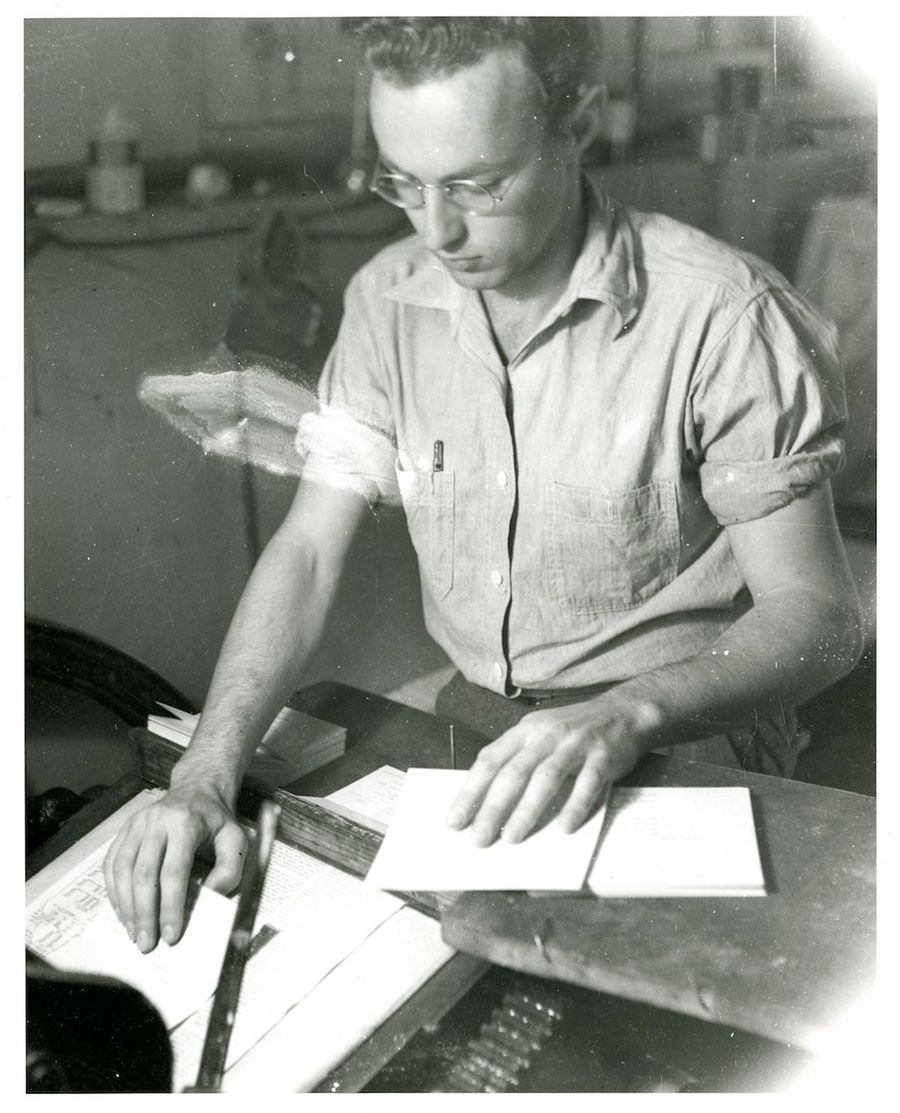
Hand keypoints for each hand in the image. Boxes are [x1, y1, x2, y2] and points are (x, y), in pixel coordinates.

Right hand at [103, 783, 245, 952]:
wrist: (197, 789)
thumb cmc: (217, 821)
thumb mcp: (236, 840)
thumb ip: (229, 870)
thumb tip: (208, 898)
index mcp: (186, 823)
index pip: (174, 871)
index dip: (171, 906)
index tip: (172, 935)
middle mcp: (156, 822)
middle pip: (144, 874)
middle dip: (144, 913)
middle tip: (147, 944)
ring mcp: (136, 825)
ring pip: (122, 870)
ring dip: (126, 907)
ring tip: (134, 933)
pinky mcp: (124, 830)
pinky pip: (112, 864)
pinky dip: (114, 891)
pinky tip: (123, 912)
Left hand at [445, 697, 660, 845]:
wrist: (624, 712)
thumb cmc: (575, 730)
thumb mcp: (540, 733)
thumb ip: (517, 758)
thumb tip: (487, 799)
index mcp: (525, 731)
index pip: (490, 760)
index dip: (470, 791)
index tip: (455, 820)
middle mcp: (546, 735)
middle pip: (513, 773)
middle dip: (492, 808)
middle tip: (478, 838)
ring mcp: (575, 744)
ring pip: (546, 778)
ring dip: (527, 810)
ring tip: (512, 838)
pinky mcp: (603, 756)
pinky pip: (587, 784)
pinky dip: (575, 806)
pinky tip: (564, 828)